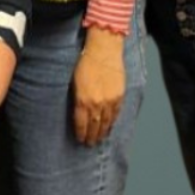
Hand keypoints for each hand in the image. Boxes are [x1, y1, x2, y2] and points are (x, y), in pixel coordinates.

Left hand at [72, 26, 127, 145]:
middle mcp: (97, 104)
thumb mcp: (74, 82)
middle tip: (90, 144)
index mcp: (83, 100)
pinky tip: (110, 127)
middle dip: (92, 136)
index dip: (81, 134)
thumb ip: (77, 99)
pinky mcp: (119, 96)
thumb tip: (79, 112)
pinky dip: (112, 122)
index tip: (80, 140)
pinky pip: (116, 114)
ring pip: (106, 122)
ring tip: (100, 139)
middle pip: (94, 126)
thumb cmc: (85, 62)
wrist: (104, 50)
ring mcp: (110, 101)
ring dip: (102, 132)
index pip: (81, 124)